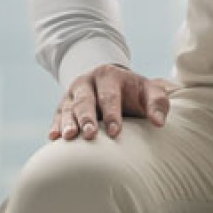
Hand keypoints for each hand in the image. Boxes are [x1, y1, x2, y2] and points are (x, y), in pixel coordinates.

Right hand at [50, 65, 174, 142]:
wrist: (112, 85)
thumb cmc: (135, 93)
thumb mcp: (149, 91)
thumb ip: (158, 103)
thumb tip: (160, 122)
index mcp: (109, 75)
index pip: (110, 96)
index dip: (113, 114)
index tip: (116, 132)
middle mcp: (87, 82)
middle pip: (85, 100)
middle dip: (87, 118)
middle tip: (90, 135)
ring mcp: (73, 94)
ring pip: (68, 108)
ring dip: (68, 123)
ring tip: (68, 137)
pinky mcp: (63, 106)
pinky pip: (57, 115)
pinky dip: (55, 125)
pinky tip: (53, 137)